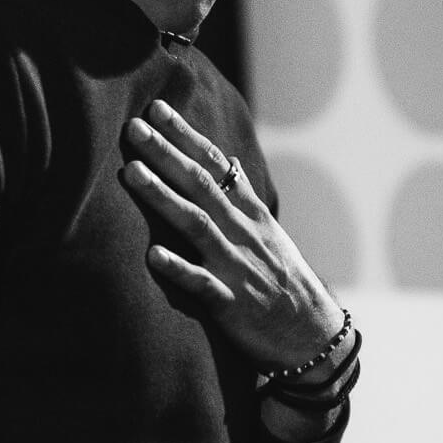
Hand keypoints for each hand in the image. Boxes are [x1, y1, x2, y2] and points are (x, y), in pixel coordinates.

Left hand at [121, 101, 344, 367]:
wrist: (311, 333)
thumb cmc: (282, 279)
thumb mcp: (268, 231)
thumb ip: (243, 198)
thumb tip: (224, 161)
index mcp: (250, 213)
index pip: (215, 165)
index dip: (186, 136)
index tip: (158, 109)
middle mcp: (242, 232)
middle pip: (200, 185)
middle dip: (166, 154)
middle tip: (134, 127)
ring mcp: (236, 265)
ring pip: (196, 224)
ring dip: (163, 197)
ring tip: (131, 173)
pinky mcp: (231, 302)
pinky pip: (201, 283)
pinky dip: (178, 267)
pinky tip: (152, 255)